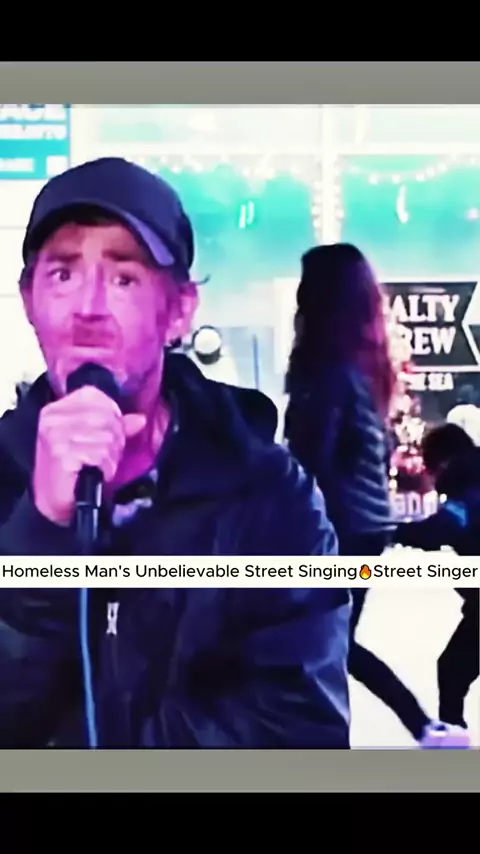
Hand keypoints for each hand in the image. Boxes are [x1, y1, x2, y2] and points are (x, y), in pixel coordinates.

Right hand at [33, 386, 145, 524]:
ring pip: (106, 436)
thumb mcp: (90, 441)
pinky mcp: (63, 455)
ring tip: (99, 465)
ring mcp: (56, 437)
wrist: (53, 503)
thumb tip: (140, 419)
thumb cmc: (71, 471)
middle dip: (115, 438)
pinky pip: (101, 454)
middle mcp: (53, 420)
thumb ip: (114, 425)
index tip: (111, 431)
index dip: (111, 412)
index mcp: (55, 410)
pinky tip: (97, 474)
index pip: (93, 395)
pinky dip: (106, 467)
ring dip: (111, 456)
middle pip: (104, 416)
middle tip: (106, 455)